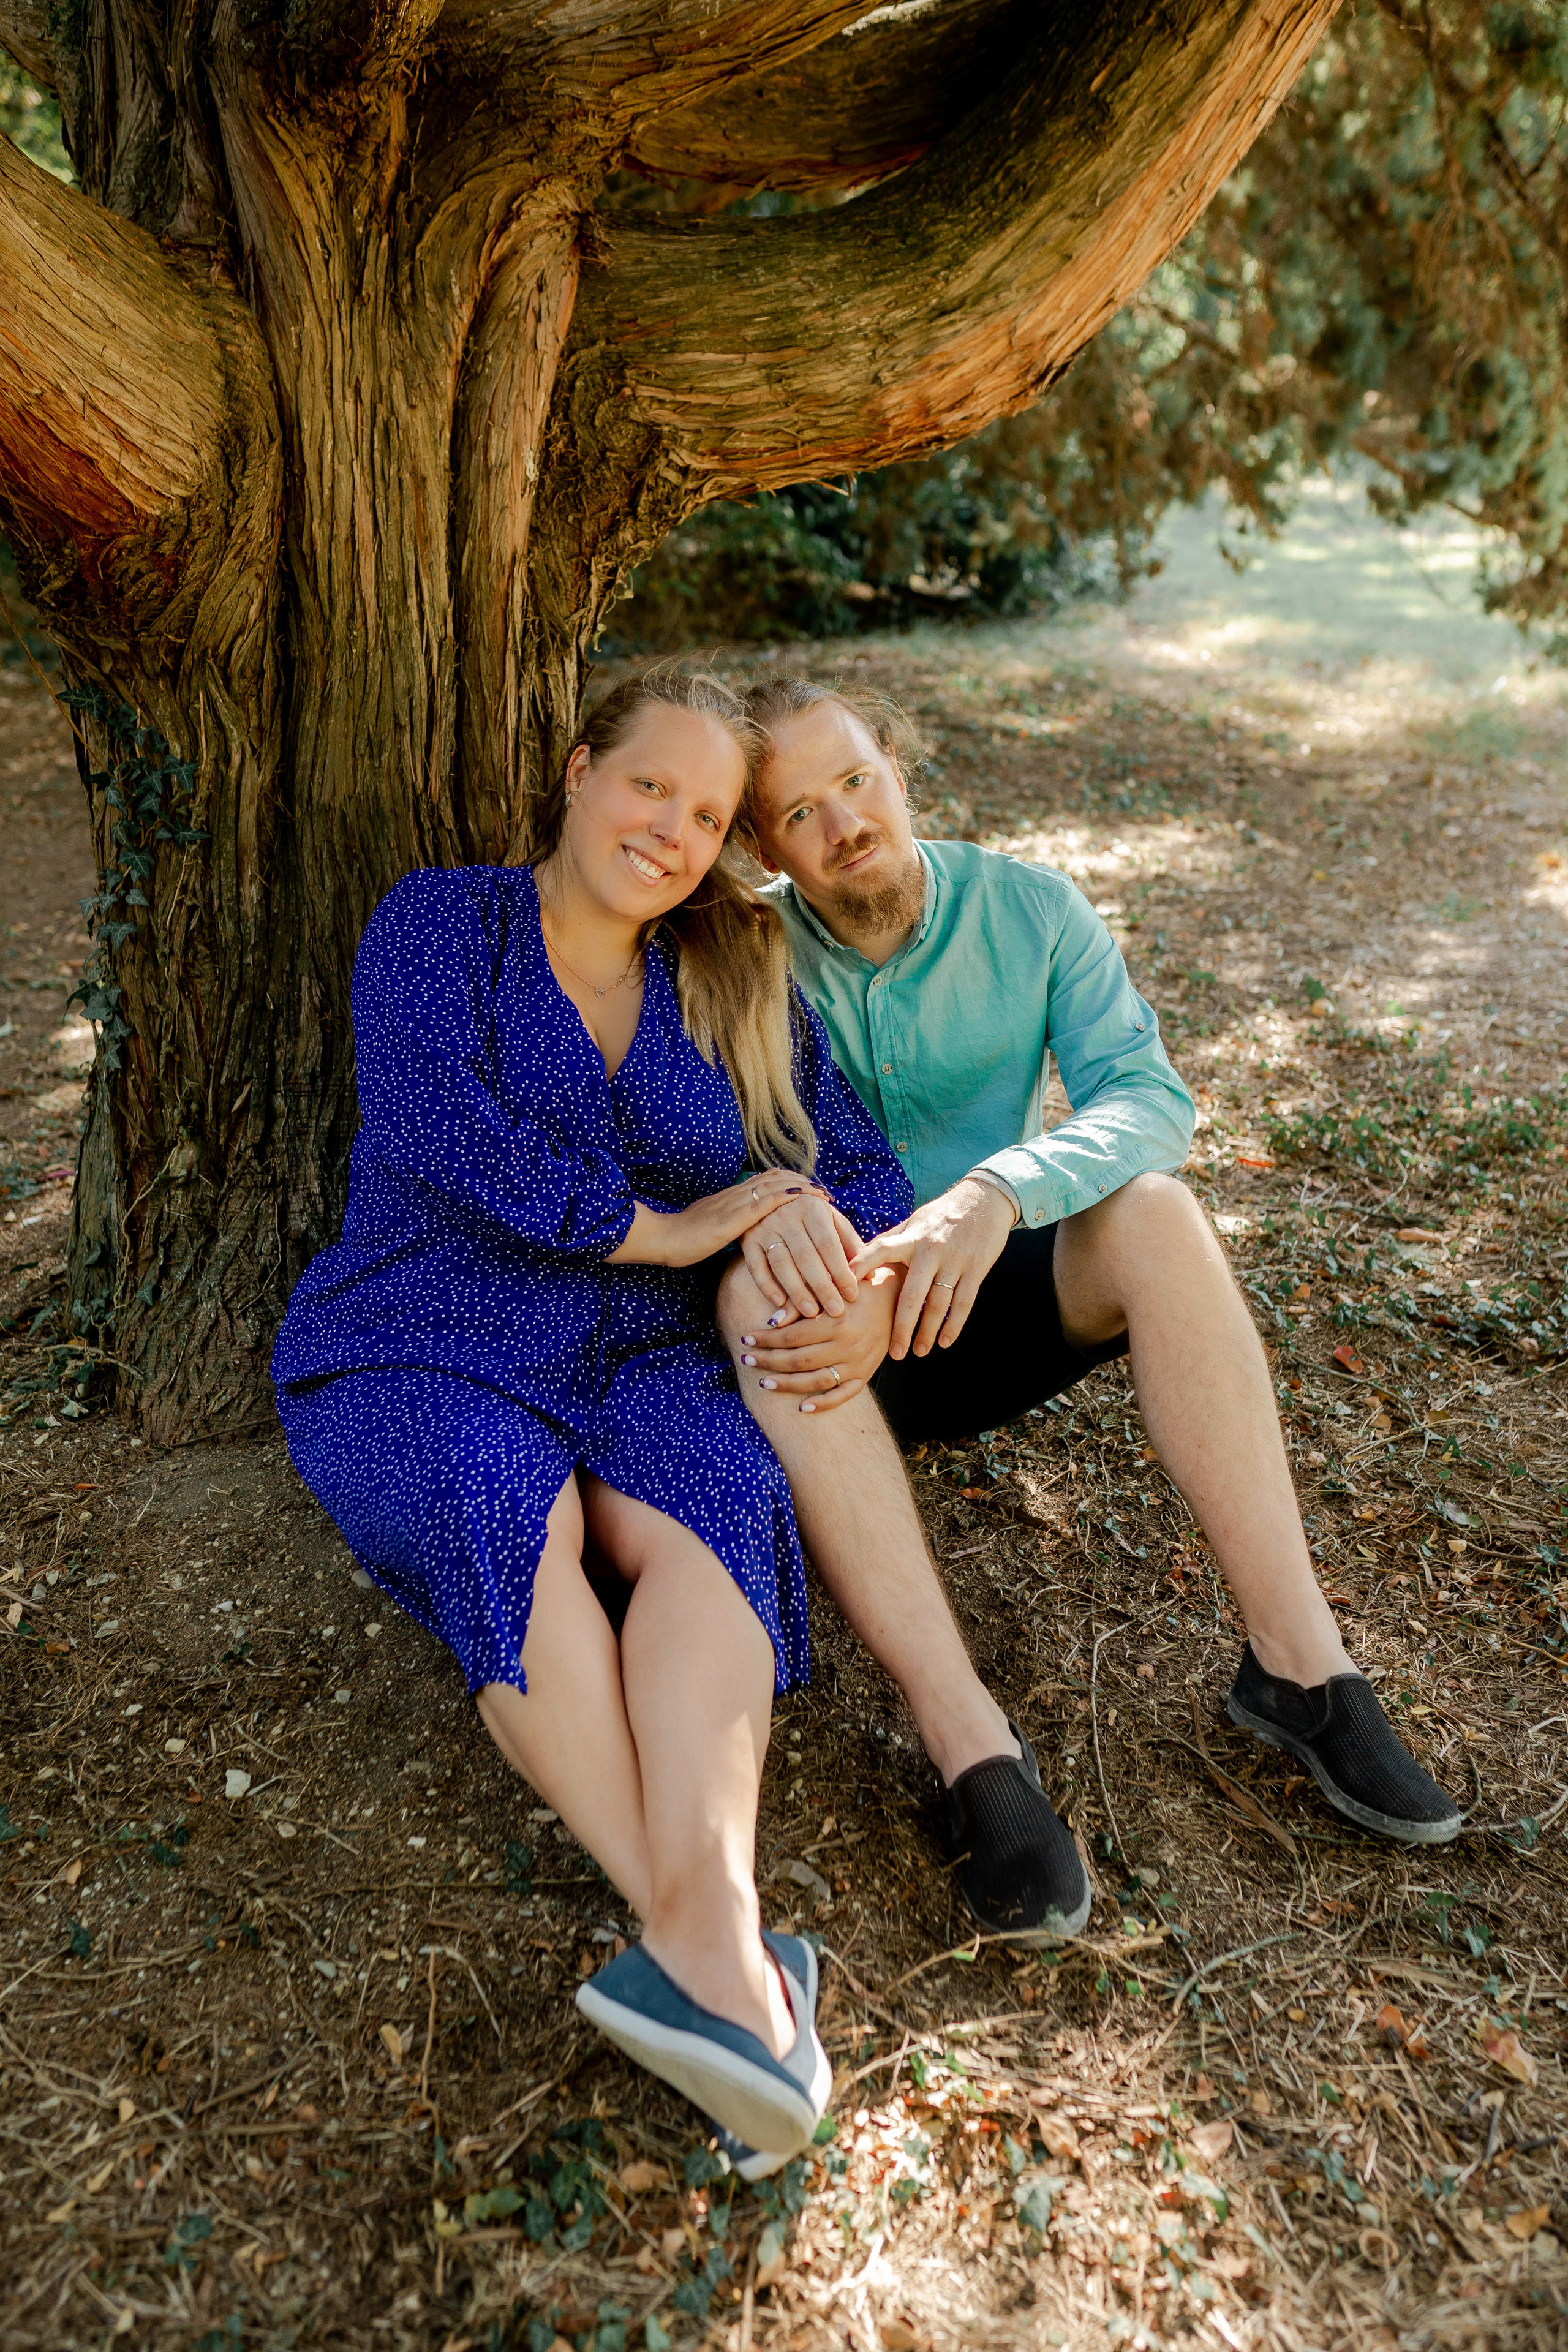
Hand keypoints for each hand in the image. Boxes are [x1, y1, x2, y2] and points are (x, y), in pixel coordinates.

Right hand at [611, 1171, 825, 1268]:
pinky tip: (799, 1197)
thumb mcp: (713, 1229)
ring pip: (773, 1187)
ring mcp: (733, 1204)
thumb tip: (747, 1233)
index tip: (811, 1188)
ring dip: (800, 1188)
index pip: (766, 1181)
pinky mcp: (731, 1218)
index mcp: (731, 1198)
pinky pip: (761, 1203)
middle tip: (824, 1189)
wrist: (662, 1239)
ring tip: (822, 1194)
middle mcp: (735, 1195)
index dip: (791, 1181)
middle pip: (775, 1178)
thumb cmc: (684, 1240)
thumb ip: (731, 1227)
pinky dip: (783, 1197)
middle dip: (802, 1182)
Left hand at [736, 1267, 899, 1410]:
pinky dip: (822, 1404)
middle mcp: (849, 1345)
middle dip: (768, 1361)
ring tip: (763, 1383)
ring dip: (787, 1384)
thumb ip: (803, 1301)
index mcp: (838, 1321)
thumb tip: (772, 1321)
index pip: (793, 1336)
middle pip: (799, 1360)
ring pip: (816, 1381)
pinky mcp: (866, 1375)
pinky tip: (801, 1407)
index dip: (766, 1339)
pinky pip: (843, 1396)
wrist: (897, 1297)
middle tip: (746, 1360)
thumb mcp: (832, 1285)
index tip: (746, 1338)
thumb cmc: (857, 1286)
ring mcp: (858, 1363)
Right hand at [740, 1194, 864, 1321]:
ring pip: (781, 1264)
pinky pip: (756, 1266)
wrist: (773, 1196)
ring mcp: (764, 1227)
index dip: (841, 1271)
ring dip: (796, 1291)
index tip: (852, 1295)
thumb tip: (870, 1276)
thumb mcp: (833, 1221)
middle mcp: (786, 1215)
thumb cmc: (811, 1216)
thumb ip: (851, 1245)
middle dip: (822, 1287)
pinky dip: (767, 1285)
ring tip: (811, 1312)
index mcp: (812, 1208)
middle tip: (835, 1311)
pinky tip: (780, 1303)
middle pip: (806, 1257)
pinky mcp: (748, 1240)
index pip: (828, 1245)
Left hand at [849, 1175, 1014, 1359]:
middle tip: (894, 1352)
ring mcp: (955, 1261)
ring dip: (928, 1332)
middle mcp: (931, 1250)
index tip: (846, 1294)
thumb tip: (857, 1260)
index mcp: (911, 1238)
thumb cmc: (941, 1213)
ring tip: (918, 1351)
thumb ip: (890, 1242)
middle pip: (912, 1296)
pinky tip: (945, 1342)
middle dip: (902, 1327)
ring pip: (939, 1304)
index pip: (880, 1251)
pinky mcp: (976, 1269)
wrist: (984, 1199)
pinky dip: (954, 1325)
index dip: (861, 1268)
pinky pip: (964, 1303)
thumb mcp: (914, 1221)